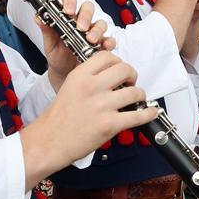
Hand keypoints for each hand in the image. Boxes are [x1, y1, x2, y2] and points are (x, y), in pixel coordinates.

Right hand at [21, 52, 156, 188]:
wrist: (49, 142)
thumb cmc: (57, 118)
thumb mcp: (69, 87)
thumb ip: (89, 78)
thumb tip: (111, 75)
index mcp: (81, 76)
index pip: (108, 57)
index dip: (118, 62)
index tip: (119, 69)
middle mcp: (92, 87)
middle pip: (125, 70)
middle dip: (132, 75)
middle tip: (130, 82)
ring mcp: (102, 106)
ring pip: (135, 92)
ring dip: (139, 95)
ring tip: (136, 100)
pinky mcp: (110, 125)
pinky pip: (138, 115)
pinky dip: (148, 114)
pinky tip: (150, 112)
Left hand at [39, 0, 115, 88]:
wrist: (63, 74)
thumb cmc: (57, 56)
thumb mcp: (49, 44)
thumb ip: (46, 30)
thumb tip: (38, 17)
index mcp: (67, 17)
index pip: (70, 0)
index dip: (70, 1)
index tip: (68, 11)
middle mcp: (81, 22)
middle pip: (88, 8)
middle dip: (85, 16)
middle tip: (80, 27)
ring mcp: (93, 32)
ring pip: (100, 23)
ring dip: (97, 30)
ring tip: (90, 40)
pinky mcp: (101, 44)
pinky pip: (109, 39)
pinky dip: (109, 42)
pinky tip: (104, 47)